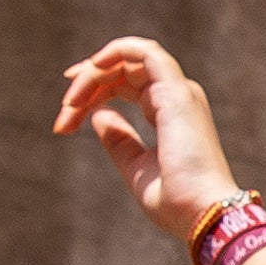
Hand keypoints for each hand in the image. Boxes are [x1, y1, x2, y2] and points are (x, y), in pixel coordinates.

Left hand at [54, 38, 245, 245]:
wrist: (201, 213)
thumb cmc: (176, 201)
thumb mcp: (135, 168)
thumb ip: (119, 140)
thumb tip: (97, 114)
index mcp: (171, 112)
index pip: (127, 84)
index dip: (94, 91)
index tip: (66, 117)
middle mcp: (177, 96)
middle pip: (123, 70)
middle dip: (87, 84)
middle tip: (64, 112)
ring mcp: (178, 91)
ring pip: (129, 58)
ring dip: (94, 72)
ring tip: (72, 102)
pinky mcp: (175, 92)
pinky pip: (144, 52)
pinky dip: (115, 52)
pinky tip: (92, 69)